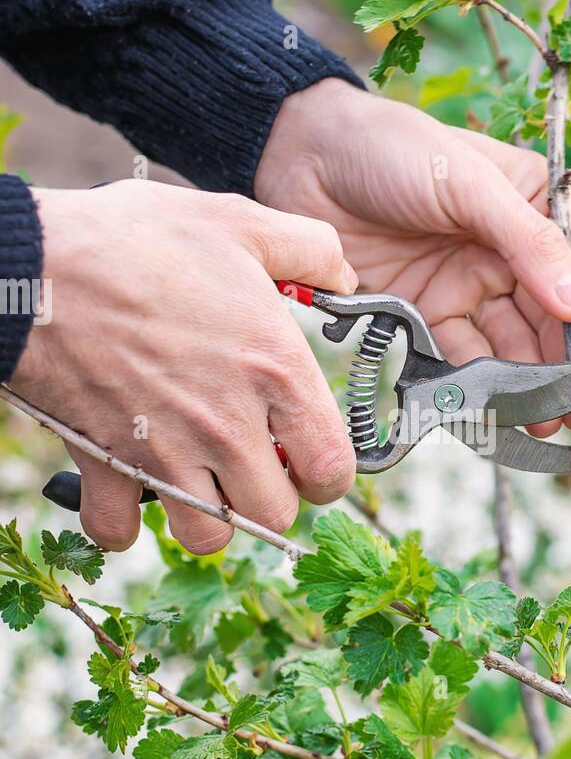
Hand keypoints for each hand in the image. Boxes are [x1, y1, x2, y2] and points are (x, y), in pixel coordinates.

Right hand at [14, 180, 357, 552]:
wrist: (36, 264)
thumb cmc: (134, 240)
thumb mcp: (239, 222)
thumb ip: (310, 248)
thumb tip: (345, 277)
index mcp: (275, 371)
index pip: (333, 469)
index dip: (326, 471)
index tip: (307, 454)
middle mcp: (229, 425)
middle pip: (276, 514)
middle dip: (268, 496)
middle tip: (250, 463)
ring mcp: (167, 452)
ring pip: (209, 536)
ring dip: (207, 516)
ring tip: (197, 478)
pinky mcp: (106, 463)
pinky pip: (120, 531)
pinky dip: (121, 523)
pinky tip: (128, 486)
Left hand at [255, 78, 570, 435]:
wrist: (302, 155)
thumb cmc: (391, 148)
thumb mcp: (468, 185)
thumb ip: (527, 244)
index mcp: (534, 204)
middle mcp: (509, 250)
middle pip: (551, 318)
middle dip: (564, 366)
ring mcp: (467, 284)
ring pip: (510, 346)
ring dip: (526, 385)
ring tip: (537, 422)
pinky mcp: (425, 312)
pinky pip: (460, 357)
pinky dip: (475, 385)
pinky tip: (488, 409)